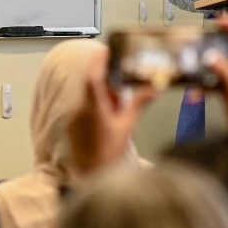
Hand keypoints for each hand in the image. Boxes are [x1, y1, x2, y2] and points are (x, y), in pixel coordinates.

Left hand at [69, 45, 160, 176]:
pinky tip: (110, 118)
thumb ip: (139, 103)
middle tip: (122, 87)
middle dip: (107, 82)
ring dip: (104, 96)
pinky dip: (98, 107)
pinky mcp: (74, 125)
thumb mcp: (127, 126)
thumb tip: (153, 87)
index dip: (98, 61)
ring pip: (90, 96)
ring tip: (118, 108)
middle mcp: (81, 108)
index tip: (105, 50)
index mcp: (93, 106)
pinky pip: (85, 108)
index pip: (93, 75)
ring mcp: (76, 117)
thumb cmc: (109, 154)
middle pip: (92, 84)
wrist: (92, 176)